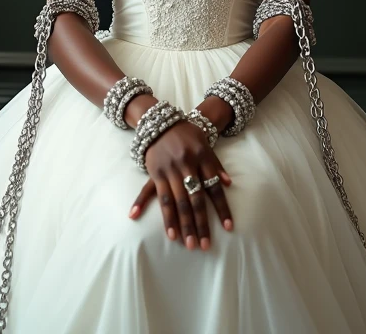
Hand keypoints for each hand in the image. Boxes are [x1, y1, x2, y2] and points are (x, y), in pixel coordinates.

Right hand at [129, 121, 232, 249]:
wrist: (162, 121)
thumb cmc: (187, 134)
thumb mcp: (205, 144)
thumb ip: (216, 165)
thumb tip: (228, 184)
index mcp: (202, 158)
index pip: (214, 188)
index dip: (221, 208)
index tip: (228, 227)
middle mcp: (186, 165)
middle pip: (195, 200)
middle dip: (200, 224)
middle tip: (204, 245)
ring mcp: (169, 170)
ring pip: (176, 202)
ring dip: (180, 224)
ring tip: (185, 243)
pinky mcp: (155, 171)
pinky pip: (151, 193)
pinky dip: (144, 204)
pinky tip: (136, 218)